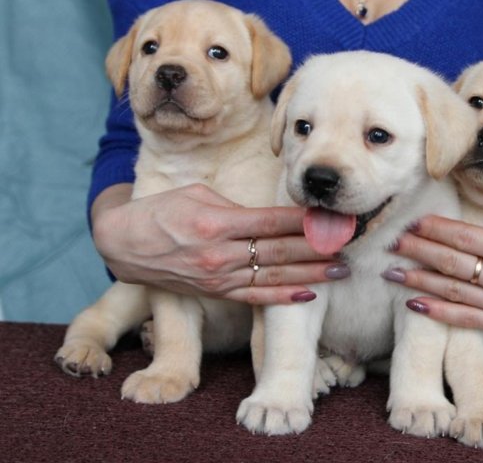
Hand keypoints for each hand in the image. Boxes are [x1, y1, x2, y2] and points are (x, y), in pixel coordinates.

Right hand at [91, 183, 348, 303]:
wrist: (122, 244)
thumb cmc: (160, 212)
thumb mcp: (196, 195)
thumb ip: (235, 207)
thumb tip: (269, 217)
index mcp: (216, 222)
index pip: (271, 221)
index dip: (304, 221)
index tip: (331, 217)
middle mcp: (219, 253)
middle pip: (280, 251)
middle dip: (317, 247)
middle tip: (348, 243)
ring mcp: (218, 277)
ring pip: (273, 277)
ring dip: (310, 274)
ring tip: (341, 270)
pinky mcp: (215, 292)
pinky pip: (255, 298)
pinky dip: (282, 298)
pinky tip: (309, 294)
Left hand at [383, 216, 482, 330]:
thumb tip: (468, 227)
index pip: (464, 237)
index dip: (434, 230)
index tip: (412, 223)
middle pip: (452, 262)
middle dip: (417, 251)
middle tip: (391, 243)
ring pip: (452, 291)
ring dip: (418, 280)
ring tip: (391, 272)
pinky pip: (466, 319)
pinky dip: (438, 313)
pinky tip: (415, 305)